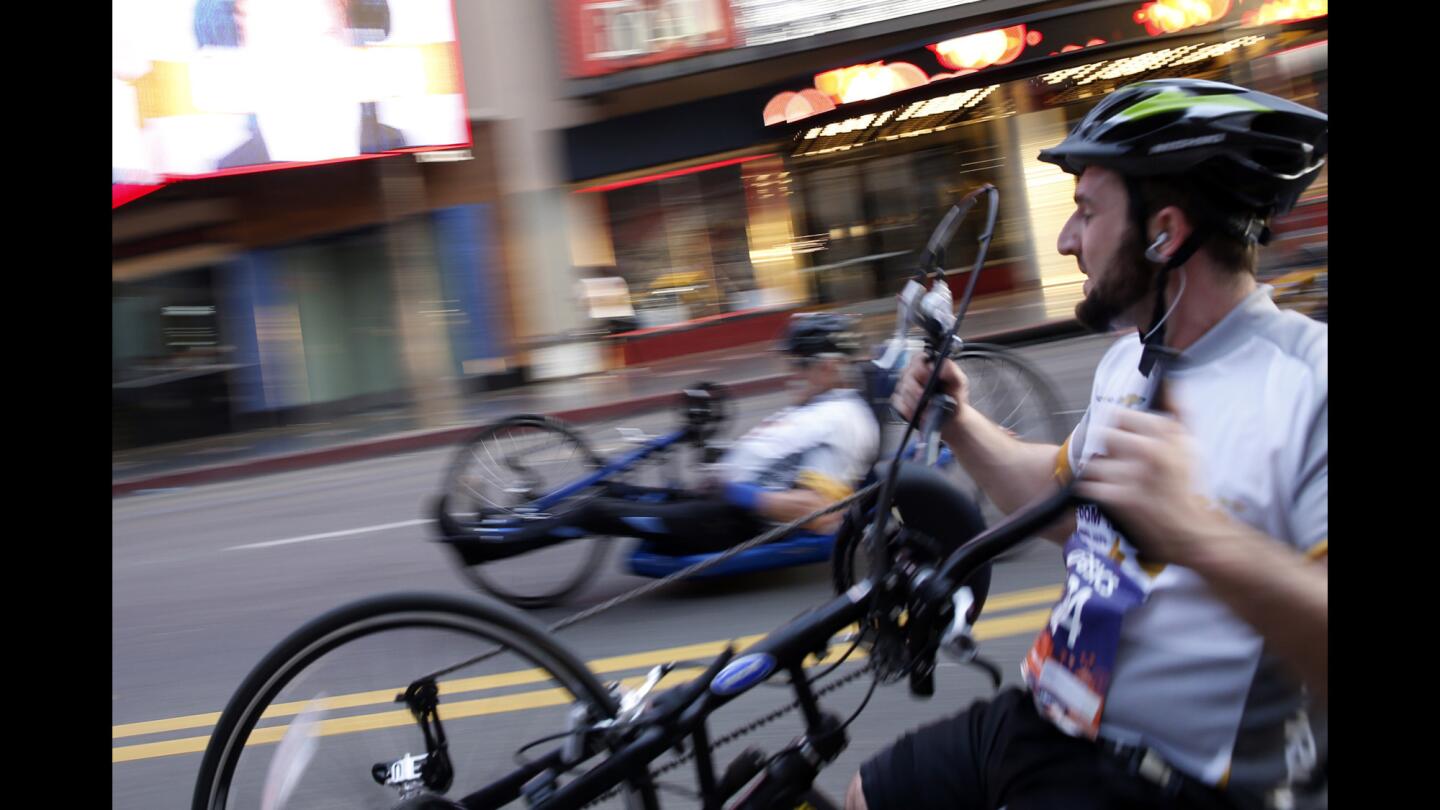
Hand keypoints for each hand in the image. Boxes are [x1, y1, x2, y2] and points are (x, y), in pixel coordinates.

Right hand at [890, 352, 968, 426]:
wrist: (951, 417)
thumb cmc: (954, 397)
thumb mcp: (959, 382)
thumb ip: (953, 371)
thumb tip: (943, 365)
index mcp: (927, 365)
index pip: (917, 359)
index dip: (920, 369)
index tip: (927, 379)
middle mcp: (914, 374)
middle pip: (907, 376)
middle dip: (916, 390)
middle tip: (925, 397)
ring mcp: (906, 387)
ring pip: (902, 391)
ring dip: (914, 401)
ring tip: (925, 407)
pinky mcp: (901, 400)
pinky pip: (899, 403)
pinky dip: (908, 410)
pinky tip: (918, 412)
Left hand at [1074, 408, 1220, 566]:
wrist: (1192, 530)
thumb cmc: (1189, 487)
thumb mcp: (1190, 443)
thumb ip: (1179, 410)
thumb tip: (1170, 379)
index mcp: (1164, 432)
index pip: (1117, 414)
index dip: (1115, 427)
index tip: (1120, 439)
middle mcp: (1149, 449)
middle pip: (1102, 436)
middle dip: (1106, 450)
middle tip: (1118, 462)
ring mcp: (1134, 474)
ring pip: (1094, 463)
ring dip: (1100, 473)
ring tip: (1118, 482)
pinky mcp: (1122, 498)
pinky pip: (1091, 487)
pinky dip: (1096, 492)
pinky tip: (1112, 496)